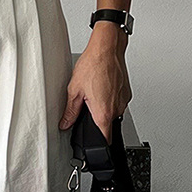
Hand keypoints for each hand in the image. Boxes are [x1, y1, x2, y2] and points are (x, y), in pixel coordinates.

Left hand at [59, 25, 131, 140]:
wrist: (107, 48)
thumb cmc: (94, 64)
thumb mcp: (74, 90)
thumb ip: (70, 111)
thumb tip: (65, 123)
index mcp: (103, 112)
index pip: (104, 139)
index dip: (97, 144)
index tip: (92, 143)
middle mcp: (117, 108)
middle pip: (106, 124)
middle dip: (95, 118)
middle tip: (86, 105)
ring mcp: (123, 100)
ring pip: (111, 111)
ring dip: (102, 106)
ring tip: (94, 91)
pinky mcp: (126, 92)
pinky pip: (116, 101)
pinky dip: (108, 97)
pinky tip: (101, 86)